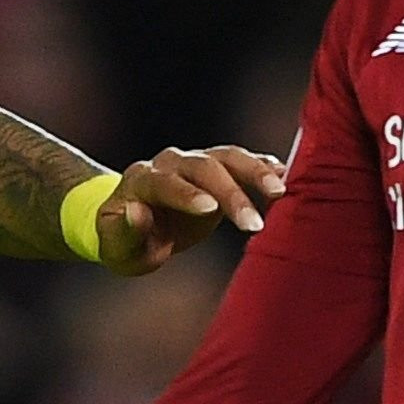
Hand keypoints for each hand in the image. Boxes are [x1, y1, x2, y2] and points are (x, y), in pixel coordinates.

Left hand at [95, 144, 284, 274]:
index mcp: (141, 181)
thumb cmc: (122, 241)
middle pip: (203, 167)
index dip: (186, 194)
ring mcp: (195, 162)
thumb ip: (126, 231)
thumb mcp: (116, 247)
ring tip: (281, 190)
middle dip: (229, 192)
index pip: (165, 183)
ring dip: (255, 171)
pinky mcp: (217, 169)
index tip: (210, 210)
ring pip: (227, 157)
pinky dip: (263, 166)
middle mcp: (169, 163)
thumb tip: (137, 212)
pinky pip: (242, 161)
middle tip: (253, 222)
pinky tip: (287, 176)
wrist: (131, 224)